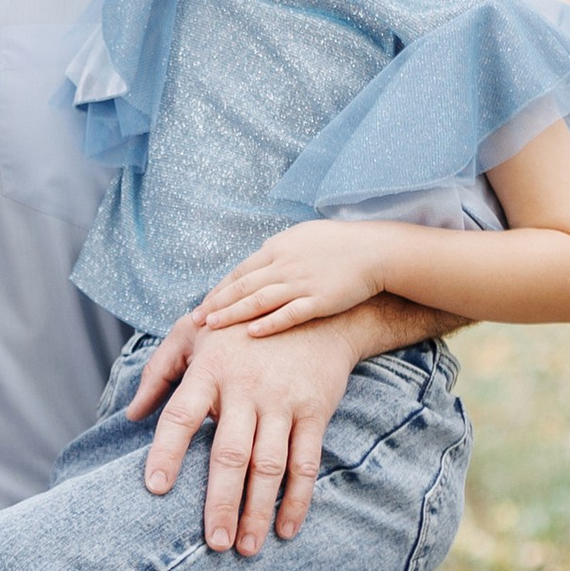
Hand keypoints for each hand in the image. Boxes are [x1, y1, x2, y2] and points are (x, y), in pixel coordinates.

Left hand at [125, 308, 376, 556]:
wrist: (315, 311)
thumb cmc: (240, 326)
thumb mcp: (192, 332)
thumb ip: (158, 372)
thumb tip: (131, 415)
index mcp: (209, 370)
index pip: (180, 415)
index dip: (166, 452)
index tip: (156, 489)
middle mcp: (245, 388)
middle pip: (229, 454)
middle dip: (221, 503)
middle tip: (214, 543)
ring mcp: (282, 402)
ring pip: (269, 466)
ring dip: (258, 511)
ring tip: (245, 549)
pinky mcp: (314, 411)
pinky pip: (306, 463)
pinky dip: (298, 500)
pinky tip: (285, 529)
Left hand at [196, 221, 389, 337]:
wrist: (374, 251)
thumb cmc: (338, 243)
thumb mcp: (302, 237)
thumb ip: (278, 251)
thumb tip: (259, 262)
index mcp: (278, 248)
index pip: (240, 271)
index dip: (219, 289)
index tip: (203, 304)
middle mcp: (284, 265)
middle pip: (242, 286)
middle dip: (217, 303)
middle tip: (196, 319)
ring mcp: (301, 283)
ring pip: (259, 300)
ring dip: (233, 314)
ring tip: (212, 326)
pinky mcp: (319, 300)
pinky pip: (289, 314)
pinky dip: (270, 323)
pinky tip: (252, 333)